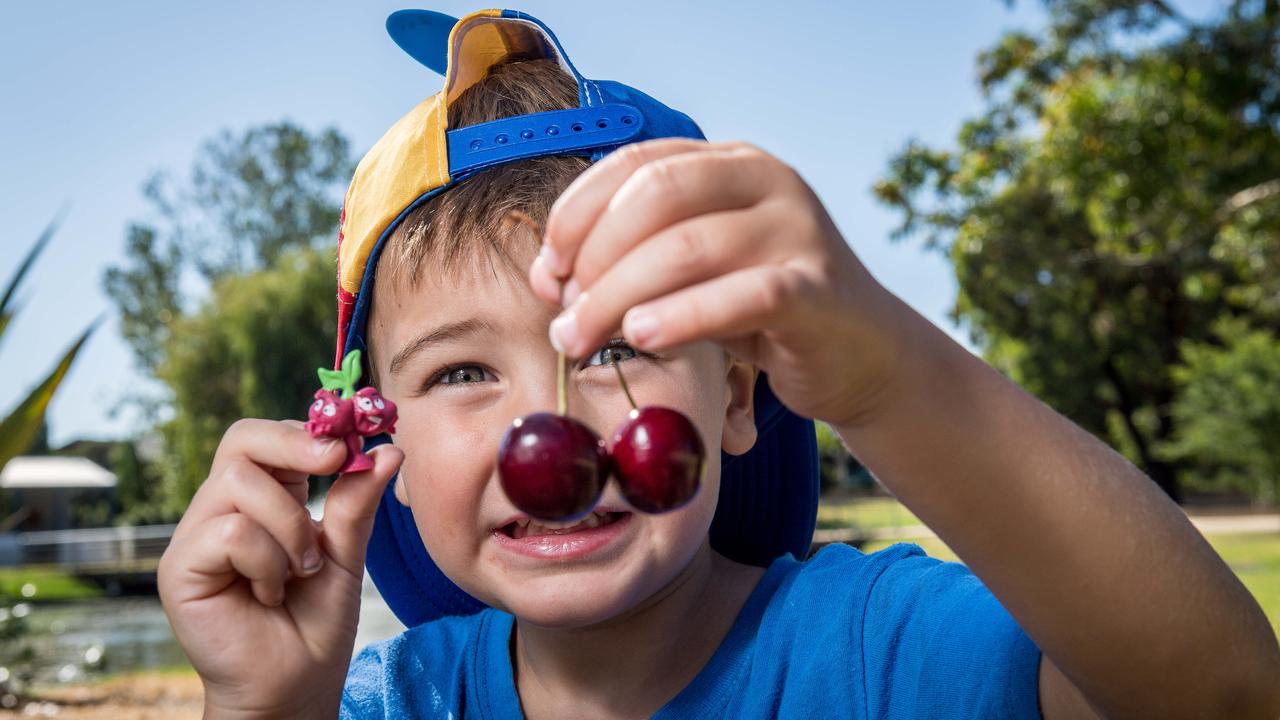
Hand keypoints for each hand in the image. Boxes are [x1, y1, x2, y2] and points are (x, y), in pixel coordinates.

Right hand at [157, 418, 403, 718]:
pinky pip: (231, 530)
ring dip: (290, 526)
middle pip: (242, 439)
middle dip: (295, 445)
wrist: (296, 685)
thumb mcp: (347, 554)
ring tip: (302, 570)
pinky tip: (271, 593)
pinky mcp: (180, 567)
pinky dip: (267, 560)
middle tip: (335, 461)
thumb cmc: (316, 623)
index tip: (350, 445)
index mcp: (264, 498)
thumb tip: (387, 449)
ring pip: (241, 484)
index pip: (269, 436)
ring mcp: (196, 536)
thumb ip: (358, 502)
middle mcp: (223, 508)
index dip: (309, 432)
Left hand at [529, 138, 907, 427]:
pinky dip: (683, 316)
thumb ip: (633, 261)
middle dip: (593, 260)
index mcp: (731, 163)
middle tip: (563, 318)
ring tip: (582, 338)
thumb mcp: (694, 273)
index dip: (578, 213)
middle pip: (654, 199)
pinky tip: (644, 336)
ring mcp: (798, 229)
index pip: (637, 162)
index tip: (549, 269)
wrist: (860, 354)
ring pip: (687, 248)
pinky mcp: (818, 288)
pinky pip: (742, 295)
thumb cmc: (761, 310)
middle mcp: (768, 181)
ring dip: (618, 296)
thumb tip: (548, 276)